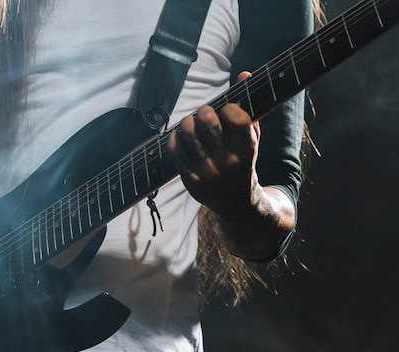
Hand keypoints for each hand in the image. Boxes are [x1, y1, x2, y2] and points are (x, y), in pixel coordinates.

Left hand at [168, 72, 262, 218]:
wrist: (237, 202)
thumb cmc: (243, 161)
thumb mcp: (251, 137)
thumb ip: (248, 107)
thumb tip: (243, 73)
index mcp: (246, 146)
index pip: (235, 114)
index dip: (227, 107)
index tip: (227, 111)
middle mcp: (228, 159)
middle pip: (206, 119)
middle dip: (203, 111)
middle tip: (204, 115)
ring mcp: (208, 170)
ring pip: (187, 132)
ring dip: (187, 123)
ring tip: (191, 125)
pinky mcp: (191, 180)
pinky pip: (174, 150)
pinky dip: (175, 139)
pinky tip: (181, 138)